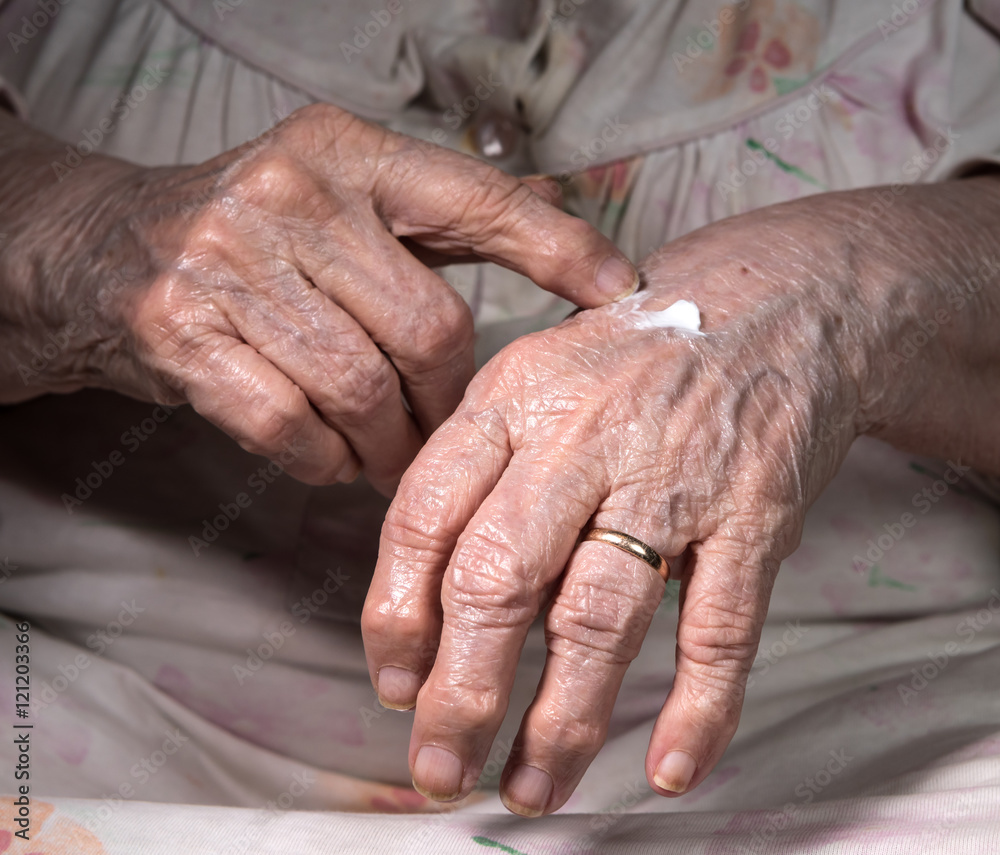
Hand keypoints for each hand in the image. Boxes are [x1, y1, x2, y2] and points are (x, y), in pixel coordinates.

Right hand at [0, 104, 635, 492]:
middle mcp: (292, 195)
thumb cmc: (253, 241)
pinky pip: (291, 426)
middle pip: (427, 328)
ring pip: (362, 388)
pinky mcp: (180, 332)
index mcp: (349, 152)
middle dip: (446, 402)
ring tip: (390, 454)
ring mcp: (229, 262)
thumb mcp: (341, 203)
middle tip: (443, 432)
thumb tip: (564, 254)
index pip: (477, 200)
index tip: (620, 291)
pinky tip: (331, 456)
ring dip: (388, 443)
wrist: (102, 252)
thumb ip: (434, 230)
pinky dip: (324, 459)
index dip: (558, 248)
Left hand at [362, 203, 875, 812]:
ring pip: (601, 618)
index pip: (424, 515)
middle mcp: (583, 437)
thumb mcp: (535, 374)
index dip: (395, 613)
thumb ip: (477, 466)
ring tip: (530, 788)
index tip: (392, 686)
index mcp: (511, 399)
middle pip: (499, 578)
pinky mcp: (755, 514)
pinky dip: (698, 708)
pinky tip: (668, 770)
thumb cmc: (631, 358)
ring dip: (561, 720)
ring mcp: (673, 478)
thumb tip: (423, 596)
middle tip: (439, 767)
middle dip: (461, 692)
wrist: (775, 304)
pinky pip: (723, 626)